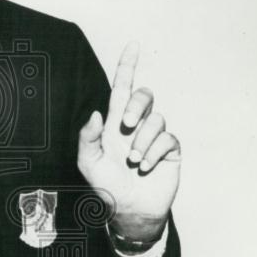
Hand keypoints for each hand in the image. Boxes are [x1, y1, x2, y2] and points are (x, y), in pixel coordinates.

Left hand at [78, 43, 180, 241]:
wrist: (129, 211)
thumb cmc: (106, 187)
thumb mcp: (88, 163)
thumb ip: (86, 138)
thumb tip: (96, 113)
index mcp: (114, 124)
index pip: (122, 88)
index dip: (127, 67)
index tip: (132, 46)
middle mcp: (136, 126)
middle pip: (144, 96)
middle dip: (138, 105)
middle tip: (127, 125)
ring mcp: (154, 137)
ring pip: (157, 119)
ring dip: (143, 140)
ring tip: (133, 161)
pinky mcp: (170, 151)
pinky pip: (168, 139)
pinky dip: (155, 152)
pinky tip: (145, 167)